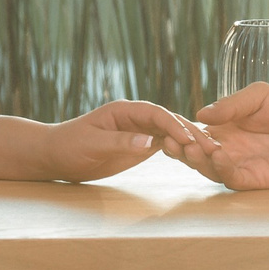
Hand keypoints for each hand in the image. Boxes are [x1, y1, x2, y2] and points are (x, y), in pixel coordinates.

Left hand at [41, 99, 206, 181]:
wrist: (57, 156)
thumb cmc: (70, 145)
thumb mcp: (93, 144)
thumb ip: (120, 142)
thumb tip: (149, 142)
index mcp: (124, 110)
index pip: (156, 113)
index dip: (174, 124)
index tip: (189, 138)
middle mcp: (136, 118)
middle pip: (169, 122)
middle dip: (190, 133)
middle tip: (211, 148)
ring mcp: (140, 132)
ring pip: (171, 134)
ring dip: (190, 142)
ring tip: (211, 154)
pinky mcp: (140, 146)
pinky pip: (165, 145)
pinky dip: (181, 151)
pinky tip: (196, 158)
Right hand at [168, 83, 268, 190]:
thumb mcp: (258, 96)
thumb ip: (230, 105)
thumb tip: (200, 114)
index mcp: (226, 130)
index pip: (195, 134)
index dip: (181, 131)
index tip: (169, 126)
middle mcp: (229, 150)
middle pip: (196, 155)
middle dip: (182, 150)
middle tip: (172, 141)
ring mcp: (242, 166)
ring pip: (210, 170)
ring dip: (198, 161)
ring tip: (191, 148)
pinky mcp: (256, 179)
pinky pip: (233, 179)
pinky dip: (222, 170)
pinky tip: (218, 157)